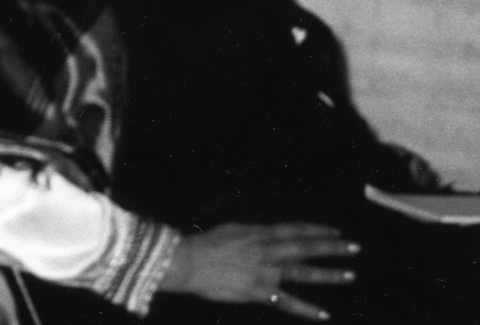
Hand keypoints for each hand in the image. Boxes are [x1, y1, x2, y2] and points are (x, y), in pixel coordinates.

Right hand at [159, 222, 359, 320]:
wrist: (188, 262)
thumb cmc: (204, 244)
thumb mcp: (232, 229)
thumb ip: (253, 234)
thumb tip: (267, 235)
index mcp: (259, 234)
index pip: (294, 230)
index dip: (316, 230)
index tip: (335, 231)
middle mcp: (267, 251)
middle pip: (305, 248)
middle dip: (331, 248)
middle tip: (354, 248)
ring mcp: (265, 272)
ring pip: (302, 272)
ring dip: (327, 274)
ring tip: (349, 275)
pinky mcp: (259, 292)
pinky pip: (287, 302)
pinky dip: (306, 309)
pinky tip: (324, 314)